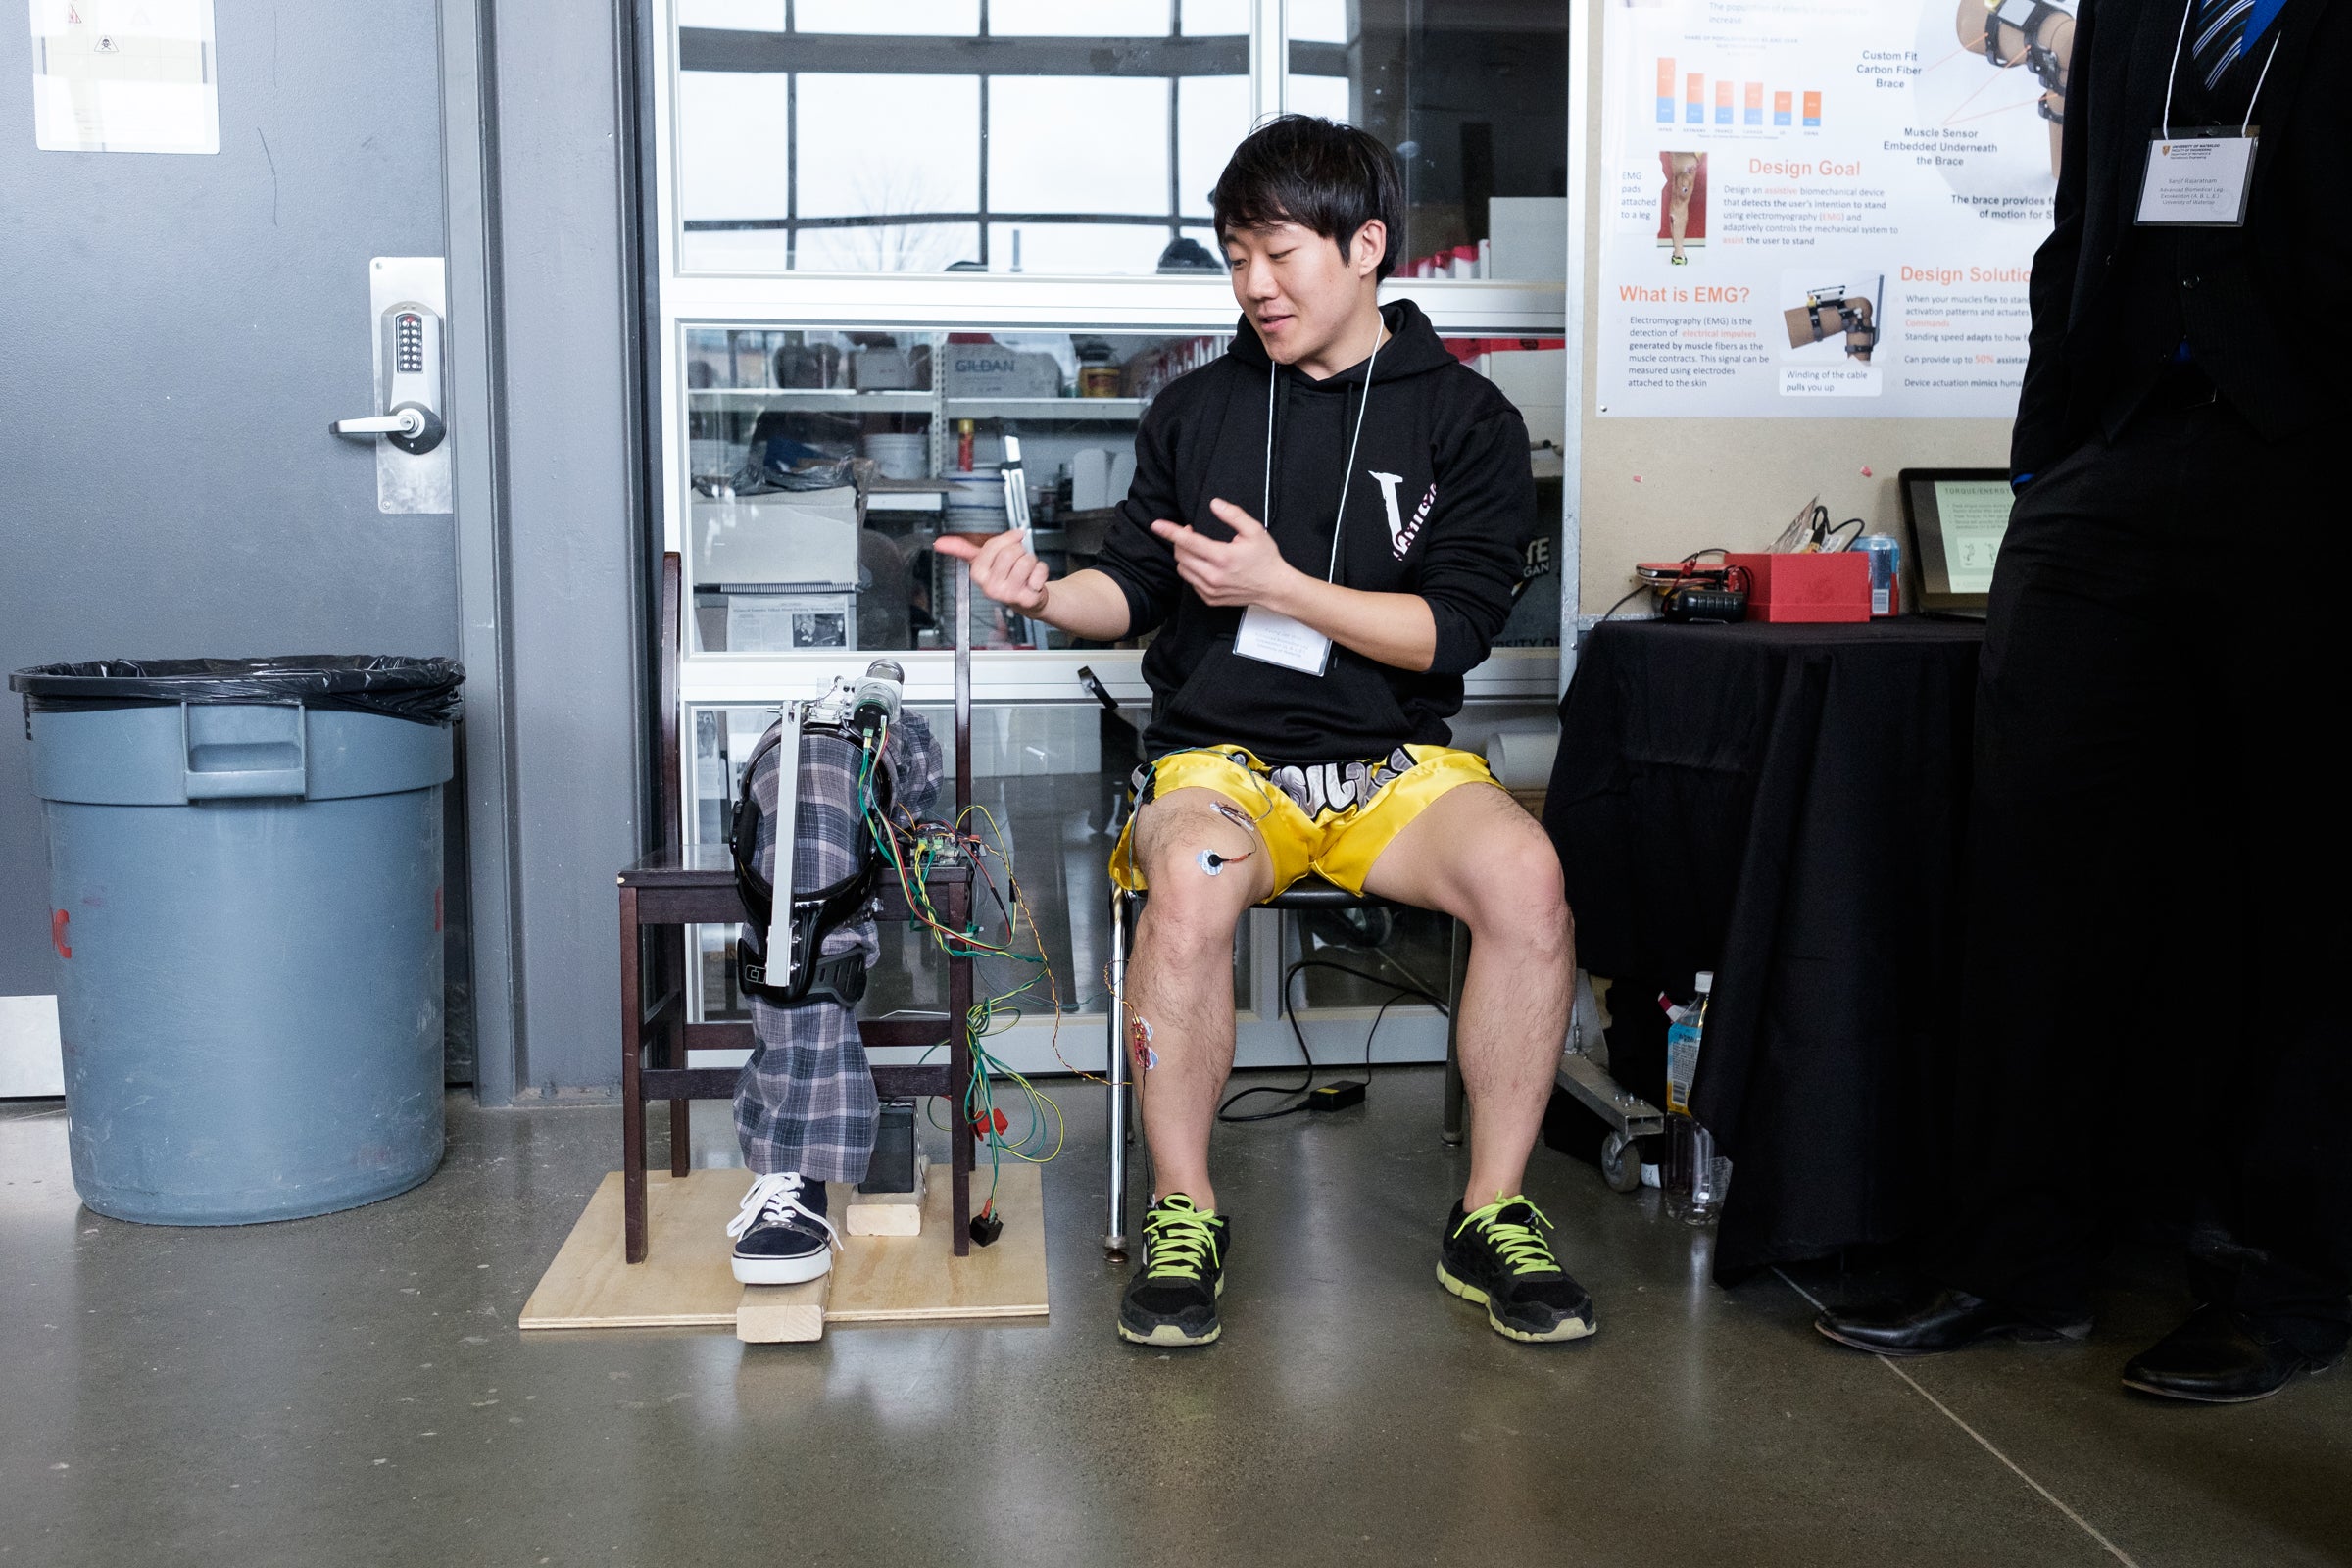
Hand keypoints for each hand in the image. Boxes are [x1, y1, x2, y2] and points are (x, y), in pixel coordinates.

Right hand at [932, 530, 1049, 615]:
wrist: (1027, 600)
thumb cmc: (1007, 577)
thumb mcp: (983, 562)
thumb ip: (962, 549)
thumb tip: (940, 543)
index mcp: (978, 574)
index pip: (992, 546)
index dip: (1007, 539)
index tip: (1013, 539)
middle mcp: (991, 587)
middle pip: (1010, 552)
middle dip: (1019, 551)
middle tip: (1017, 561)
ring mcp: (1009, 594)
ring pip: (1025, 560)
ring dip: (1031, 561)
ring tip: (1025, 571)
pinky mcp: (1027, 599)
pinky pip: (1039, 571)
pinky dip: (1041, 571)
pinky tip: (1034, 579)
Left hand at [1149, 499, 1303, 609]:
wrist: (1274, 587)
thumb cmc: (1265, 559)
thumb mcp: (1254, 531)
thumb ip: (1233, 515)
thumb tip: (1214, 504)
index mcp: (1222, 557)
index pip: (1188, 542)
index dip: (1170, 531)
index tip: (1156, 525)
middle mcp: (1213, 576)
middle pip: (1181, 556)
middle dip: (1180, 541)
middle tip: (1190, 532)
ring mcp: (1210, 590)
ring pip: (1183, 570)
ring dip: (1185, 556)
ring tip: (1198, 548)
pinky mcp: (1210, 598)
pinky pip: (1191, 582)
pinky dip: (1192, 570)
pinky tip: (1205, 564)